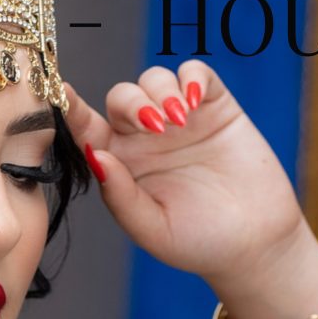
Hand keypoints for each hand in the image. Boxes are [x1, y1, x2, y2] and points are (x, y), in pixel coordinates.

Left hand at [66, 64, 317, 318]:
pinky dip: (192, 77)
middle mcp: (146, 138)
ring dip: (161, 92)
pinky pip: (196, 74)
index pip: (89, 129)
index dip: (73, 109)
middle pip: (122, 97)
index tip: (64, 92)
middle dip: (133, 103)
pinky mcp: (215, 107)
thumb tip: (97, 155)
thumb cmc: (198, 243)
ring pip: (155, 79)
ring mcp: (181, 119)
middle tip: (155, 125)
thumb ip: (121, 196)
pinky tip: (196, 101)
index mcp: (122, 164)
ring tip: (179, 120)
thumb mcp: (153, 229)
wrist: (254, 244)